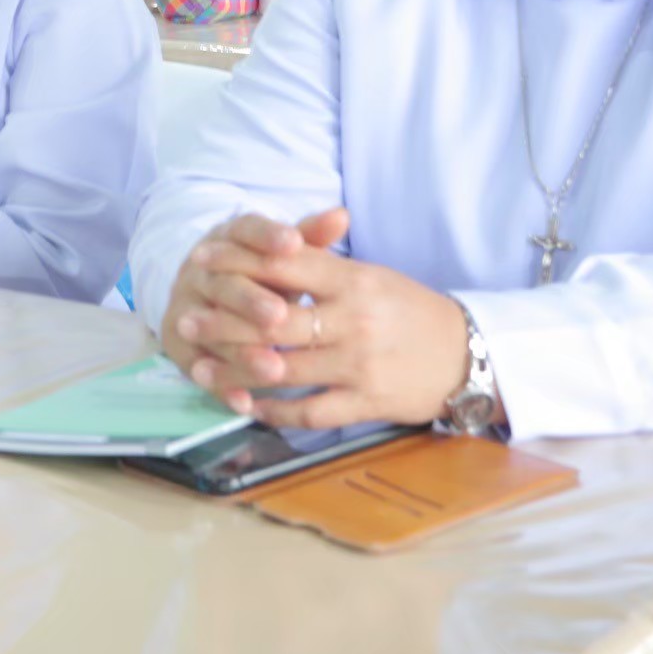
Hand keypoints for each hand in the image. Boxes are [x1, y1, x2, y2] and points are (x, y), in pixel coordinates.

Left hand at [159, 209, 470, 429]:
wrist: (465, 355)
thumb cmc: (409, 311)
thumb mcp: (371, 276)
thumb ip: (322, 262)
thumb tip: (270, 243)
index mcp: (354, 280)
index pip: (286, 264)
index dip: (239, 261)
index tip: (202, 262)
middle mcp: (354, 320)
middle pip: (275, 320)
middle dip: (223, 322)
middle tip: (186, 322)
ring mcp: (359, 364)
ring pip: (284, 368)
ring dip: (236, 370)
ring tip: (200, 367)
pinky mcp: (367, 403)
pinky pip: (310, 411)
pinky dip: (273, 410)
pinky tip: (246, 404)